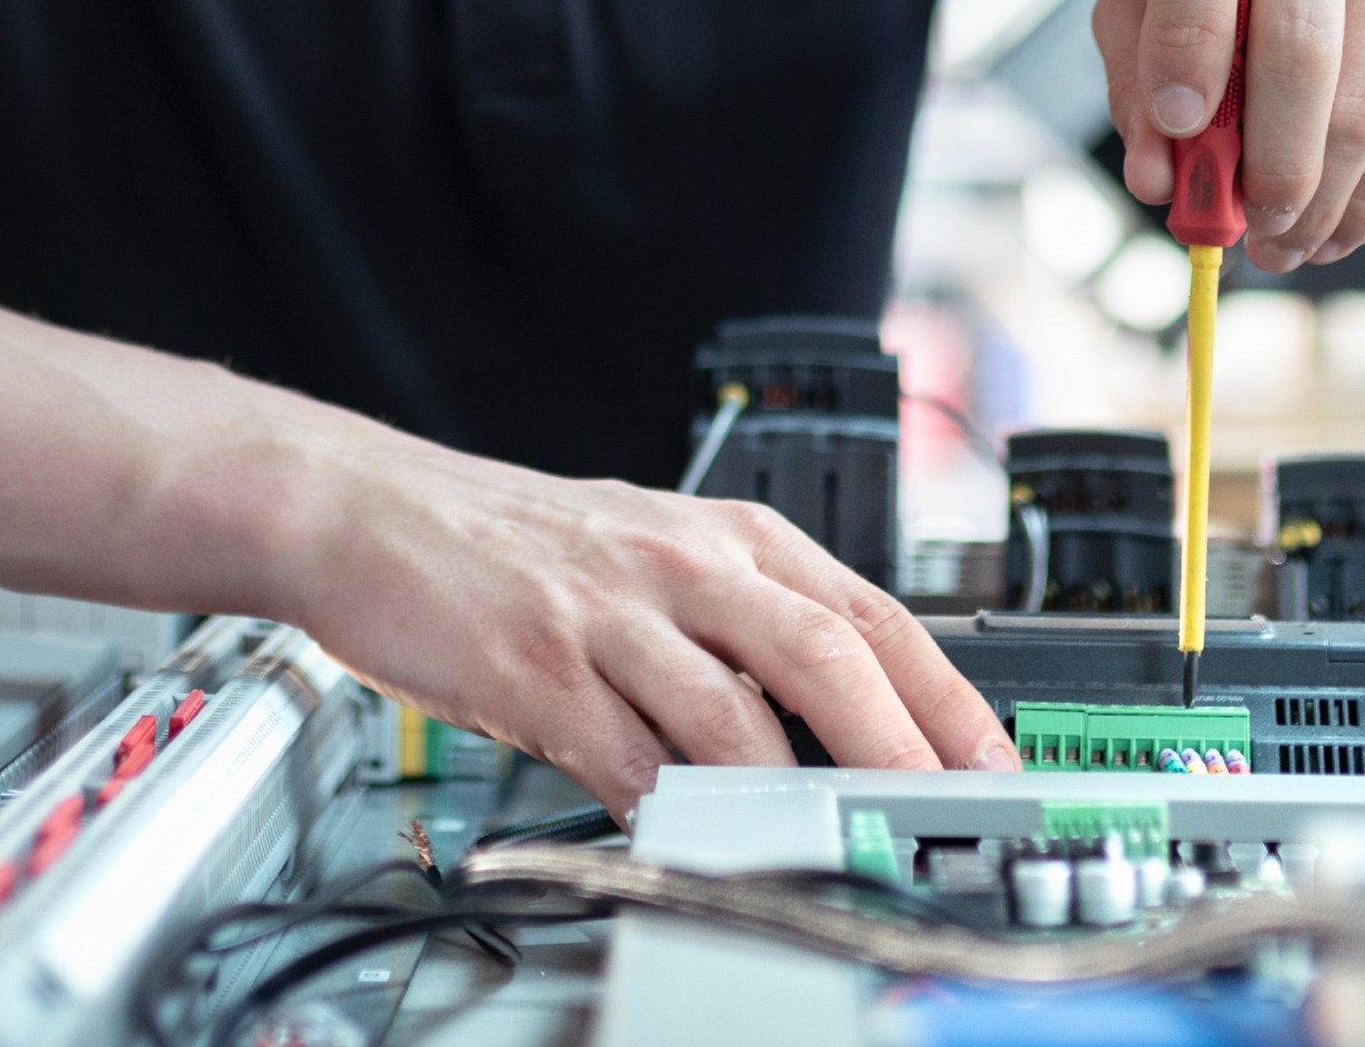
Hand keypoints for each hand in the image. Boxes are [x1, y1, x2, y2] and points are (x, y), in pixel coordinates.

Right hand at [277, 429, 1011, 814]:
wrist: (368, 509)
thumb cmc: (515, 543)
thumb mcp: (651, 549)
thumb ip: (740, 624)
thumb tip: (840, 722)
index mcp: (730, 536)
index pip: (874, 614)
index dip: (947, 698)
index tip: (996, 766)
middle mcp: (684, 563)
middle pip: (829, 654)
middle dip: (902, 750)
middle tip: (945, 820)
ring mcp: (610, 615)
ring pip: (735, 715)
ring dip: (794, 799)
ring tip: (838, 855)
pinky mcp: (537, 670)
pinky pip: (626, 760)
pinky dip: (672, 817)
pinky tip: (697, 849)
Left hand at [1094, 0, 1364, 273]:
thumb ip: (1136, 82)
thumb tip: (1158, 183)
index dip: (1188, 42)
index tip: (1179, 130)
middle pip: (1300, 43)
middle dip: (1271, 167)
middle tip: (1251, 236)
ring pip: (1364, 101)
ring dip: (1322, 200)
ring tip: (1287, 247)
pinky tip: (1338, 228)